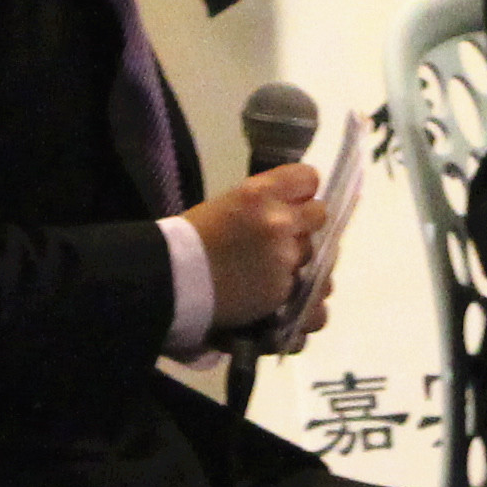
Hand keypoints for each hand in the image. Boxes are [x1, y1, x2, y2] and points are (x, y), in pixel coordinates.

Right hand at [184, 161, 323, 329]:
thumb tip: (293, 211)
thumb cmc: (187, 242)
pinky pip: (317, 302)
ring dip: (301, 266)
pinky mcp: (284, 294)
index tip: (294, 203)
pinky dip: (308, 307)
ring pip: (320, 259)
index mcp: (260, 192)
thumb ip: (263, 206)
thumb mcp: (224, 206)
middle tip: (284, 240)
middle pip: (319, 216)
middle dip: (304, 228)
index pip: (307, 179)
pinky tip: (288, 305)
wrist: (166, 282)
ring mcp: (285, 259)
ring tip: (275, 277)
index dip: (302, 192)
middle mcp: (279, 222)